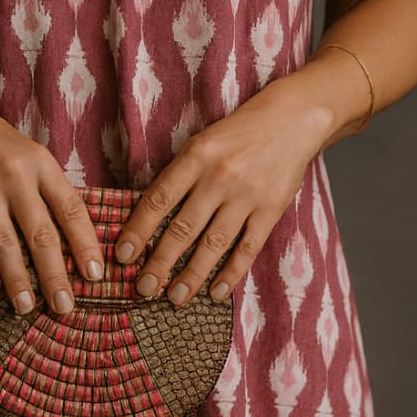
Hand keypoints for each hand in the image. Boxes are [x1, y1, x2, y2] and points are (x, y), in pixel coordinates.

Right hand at [0, 77, 104, 316]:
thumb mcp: (26, 153)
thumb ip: (46, 189)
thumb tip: (72, 240)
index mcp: (40, 162)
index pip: (71, 209)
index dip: (85, 245)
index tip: (96, 276)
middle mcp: (13, 173)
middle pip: (40, 233)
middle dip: (55, 275)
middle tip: (66, 308)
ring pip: (3, 242)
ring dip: (17, 279)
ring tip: (27, 307)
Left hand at [113, 82, 328, 305]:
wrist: (293, 119)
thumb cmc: (239, 132)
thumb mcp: (203, 142)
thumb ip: (180, 174)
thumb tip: (147, 215)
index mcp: (196, 156)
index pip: (158, 199)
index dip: (138, 230)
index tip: (123, 255)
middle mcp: (219, 177)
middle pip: (183, 228)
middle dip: (160, 262)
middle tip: (143, 288)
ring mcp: (247, 196)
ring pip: (213, 244)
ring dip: (192, 275)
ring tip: (174, 298)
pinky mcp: (271, 210)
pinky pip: (248, 248)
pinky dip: (231, 273)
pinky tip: (216, 292)